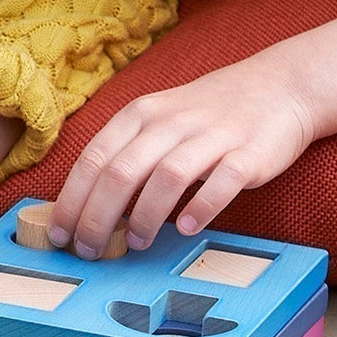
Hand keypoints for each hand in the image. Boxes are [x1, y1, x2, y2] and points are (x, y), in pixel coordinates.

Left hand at [45, 60, 313, 260]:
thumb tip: (88, 208)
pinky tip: (187, 228)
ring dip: (146, 216)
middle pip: (121, 172)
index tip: (59, 234)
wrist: (278, 87)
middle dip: (97, 217)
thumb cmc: (207, 115)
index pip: (93, 159)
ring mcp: (212, 136)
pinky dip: (202, 206)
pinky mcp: (249, 152)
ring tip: (136, 243)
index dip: (72, 200)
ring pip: (167, 176)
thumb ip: (128, 155)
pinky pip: (223, 181)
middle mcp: (170, 122)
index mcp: (140, 114)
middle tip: (89, 250)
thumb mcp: (158, 122)